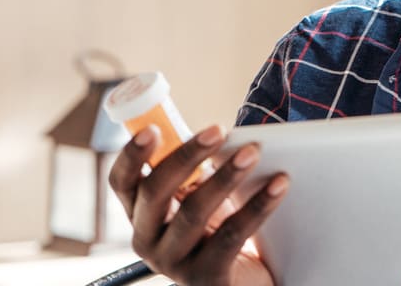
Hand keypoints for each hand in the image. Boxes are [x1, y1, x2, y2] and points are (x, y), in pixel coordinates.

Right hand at [108, 123, 289, 285]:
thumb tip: (216, 131)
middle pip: (155, 193)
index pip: (122, 182)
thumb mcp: (197, 197)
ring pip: (192, 213)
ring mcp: (173, 263)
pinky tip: (278, 184)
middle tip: (219, 130)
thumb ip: (193, 169)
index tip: (153, 129)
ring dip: (225, 177)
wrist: (243, 280)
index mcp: (139, 213)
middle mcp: (147, 240)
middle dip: (187, 156)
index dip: (131, 155)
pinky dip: (257, 206)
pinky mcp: (206, 278)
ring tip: (253, 152)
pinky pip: (231, 236)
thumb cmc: (217, 228)